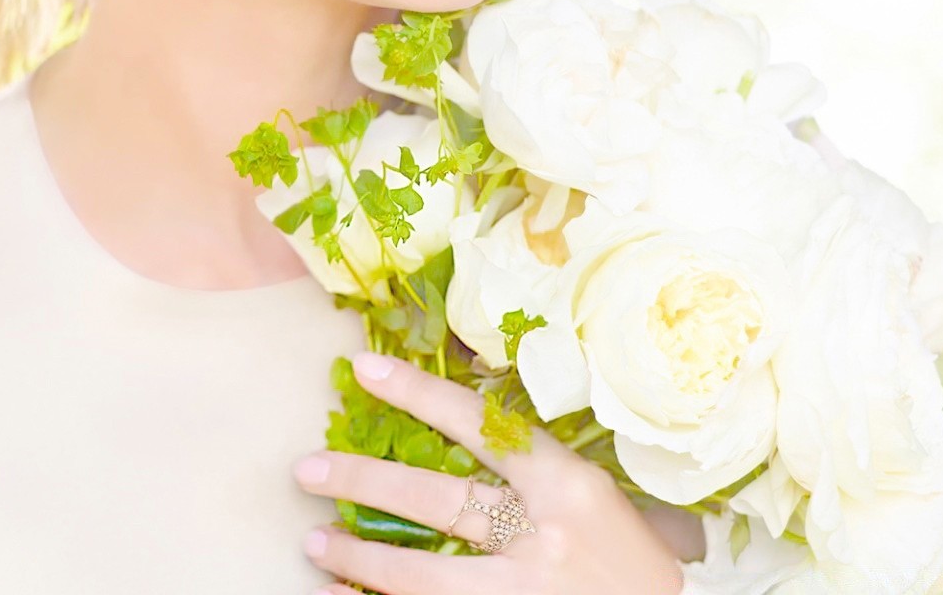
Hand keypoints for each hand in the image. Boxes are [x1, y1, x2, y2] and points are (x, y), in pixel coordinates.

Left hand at [292, 352, 686, 594]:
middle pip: (436, 497)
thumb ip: (540, 471)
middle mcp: (543, 535)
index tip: (363, 369)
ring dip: (360, 553)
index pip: (480, 425)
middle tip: (306, 467)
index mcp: (568, 486)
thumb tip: (468, 426)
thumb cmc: (636, 568)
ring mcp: (523, 590)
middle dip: (364, 480)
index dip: (418, 393)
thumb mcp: (602, 505)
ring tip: (313, 539)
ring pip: (423, 570)